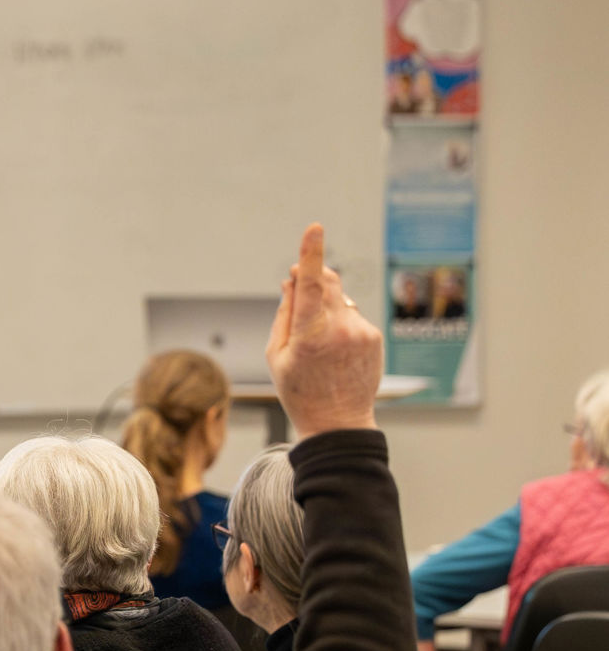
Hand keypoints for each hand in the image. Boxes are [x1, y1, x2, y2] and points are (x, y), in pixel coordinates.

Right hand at [266, 224, 382, 437]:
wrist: (337, 423)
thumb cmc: (299, 390)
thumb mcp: (276, 355)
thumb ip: (284, 313)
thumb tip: (292, 281)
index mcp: (310, 334)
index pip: (313, 283)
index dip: (312, 253)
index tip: (314, 228)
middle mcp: (340, 328)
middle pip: (330, 282)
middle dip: (314, 277)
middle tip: (296, 286)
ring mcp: (361, 332)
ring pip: (340, 299)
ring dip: (326, 306)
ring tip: (317, 342)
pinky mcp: (374, 337)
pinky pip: (353, 316)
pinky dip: (340, 322)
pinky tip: (334, 350)